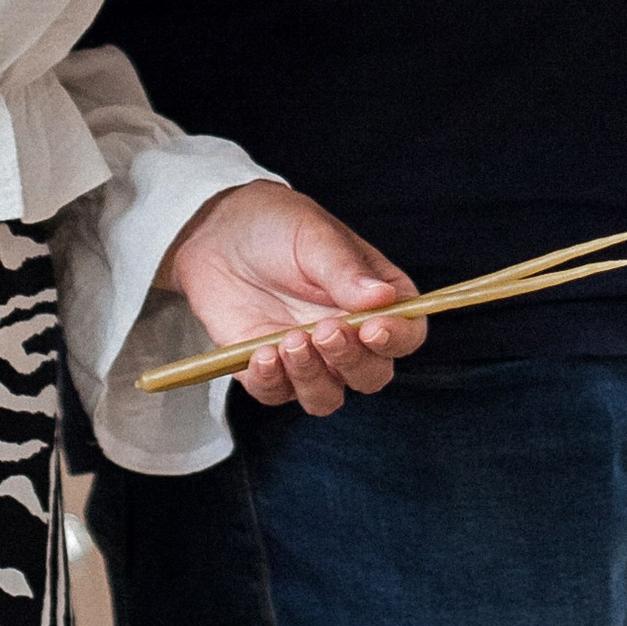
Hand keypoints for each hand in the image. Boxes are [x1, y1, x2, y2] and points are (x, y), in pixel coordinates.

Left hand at [165, 181, 427, 416]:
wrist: (219, 232)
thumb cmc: (279, 227)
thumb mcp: (314, 238)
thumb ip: (345, 271)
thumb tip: (383, 298)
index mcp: (378, 302)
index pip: (407, 333)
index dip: (397, 338)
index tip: (373, 329)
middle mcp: (350, 338)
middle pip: (372, 375)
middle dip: (351, 361)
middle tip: (325, 330)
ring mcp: (310, 359)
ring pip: (326, 397)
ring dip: (312, 378)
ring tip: (289, 342)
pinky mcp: (268, 370)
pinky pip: (276, 393)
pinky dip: (271, 381)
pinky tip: (261, 354)